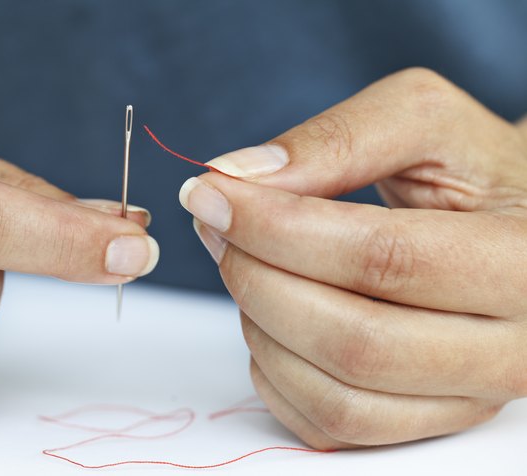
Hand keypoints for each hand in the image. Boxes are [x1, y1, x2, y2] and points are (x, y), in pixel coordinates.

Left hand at [179, 68, 526, 448]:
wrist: (508, 230)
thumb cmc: (467, 171)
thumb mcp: (423, 120)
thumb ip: (336, 138)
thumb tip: (236, 177)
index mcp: (524, 260)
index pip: (381, 259)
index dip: (277, 228)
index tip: (212, 196)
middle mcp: (511, 349)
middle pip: (354, 341)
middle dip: (258, 279)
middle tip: (216, 228)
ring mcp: (467, 399)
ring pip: (335, 395)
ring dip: (260, 327)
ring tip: (245, 265)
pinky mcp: (423, 423)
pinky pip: (327, 424)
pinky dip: (273, 373)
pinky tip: (270, 316)